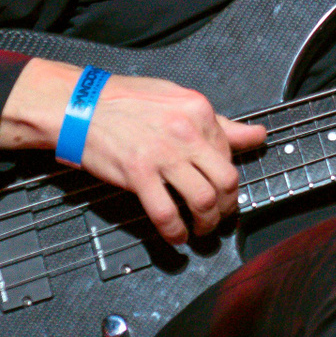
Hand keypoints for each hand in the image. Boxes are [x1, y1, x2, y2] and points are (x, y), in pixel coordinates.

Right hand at [0, 59, 266, 244]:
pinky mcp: (138, 173)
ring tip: (199, 229)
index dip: (227, 180)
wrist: (78, 104)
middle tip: (217, 216)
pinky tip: (176, 236)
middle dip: (226, 206)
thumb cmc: (124, 100)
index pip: (230, 155)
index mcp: (199, 111)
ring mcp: (162, 154)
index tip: (221, 192)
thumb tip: (257, 135)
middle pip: (226, 181)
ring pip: (203, 200)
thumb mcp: (177, 100)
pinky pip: (166, 213)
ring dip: (206, 223)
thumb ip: (219, 124)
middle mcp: (186, 132)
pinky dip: (176, 232)